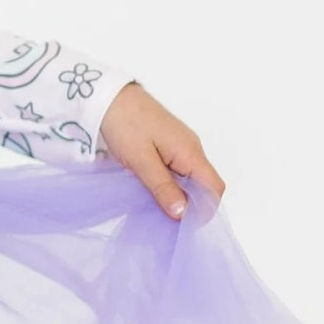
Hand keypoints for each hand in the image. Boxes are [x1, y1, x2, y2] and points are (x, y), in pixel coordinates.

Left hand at [98, 80, 224, 218]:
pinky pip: (177, 171)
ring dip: (177, 196)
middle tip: (166, 223)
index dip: (204, 210)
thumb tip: (182, 213)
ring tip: (156, 211)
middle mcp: (191, 149)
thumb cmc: (125, 124)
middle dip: (190, 206)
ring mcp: (180, 147)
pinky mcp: (168, 146)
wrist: (109, 97)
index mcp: (191, 152)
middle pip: (204, 186)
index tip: (183, 227)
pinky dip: (169, 185)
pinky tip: (151, 194)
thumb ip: (162, 187)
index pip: (214, 188)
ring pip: (189, 180)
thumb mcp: (141, 161)